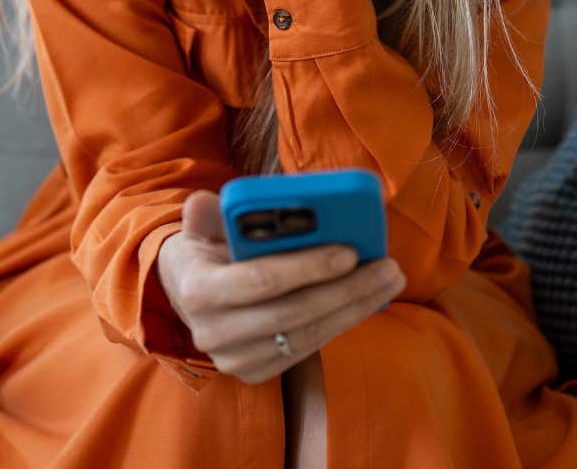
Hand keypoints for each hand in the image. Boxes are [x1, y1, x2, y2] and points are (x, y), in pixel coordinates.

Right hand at [154, 189, 404, 384]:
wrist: (187, 295)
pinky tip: (368, 300)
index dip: (309, 267)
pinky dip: (342, 323)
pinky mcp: (255, 373)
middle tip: (388, 267)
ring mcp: (234, 359)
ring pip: (308, 335)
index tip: (350, 251)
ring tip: (389, 281)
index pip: (262, 280)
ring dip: (355, 308)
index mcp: (197, 289)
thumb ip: (206, 214)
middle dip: (347, 289)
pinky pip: (308, 348)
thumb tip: (207, 202)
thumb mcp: (199, 227)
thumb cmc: (205, 251)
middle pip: (294, 313)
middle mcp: (212, 332)